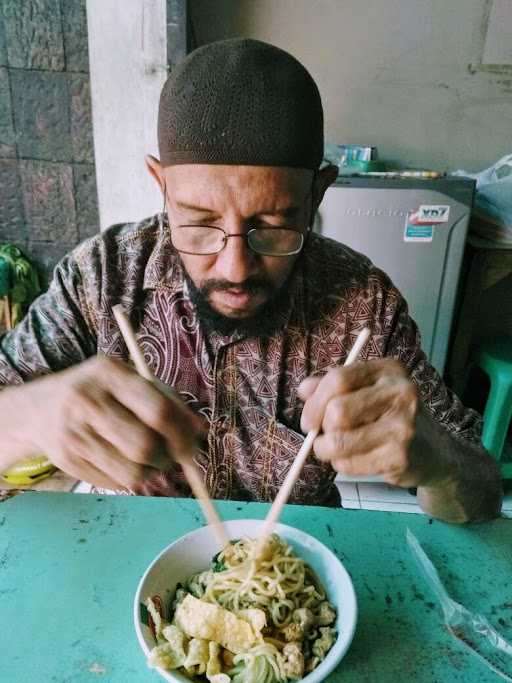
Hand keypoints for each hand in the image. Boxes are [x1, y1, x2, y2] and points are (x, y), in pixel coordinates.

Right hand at [20, 356, 203, 489]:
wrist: (38, 409)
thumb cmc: (98, 391)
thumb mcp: (128, 380)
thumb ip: (166, 400)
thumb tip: (200, 431)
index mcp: (108, 374)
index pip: (157, 410)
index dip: (182, 432)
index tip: (193, 441)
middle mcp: (88, 402)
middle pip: (145, 446)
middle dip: (168, 456)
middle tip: (171, 454)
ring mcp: (74, 434)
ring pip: (133, 472)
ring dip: (152, 471)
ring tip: (150, 458)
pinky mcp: (67, 461)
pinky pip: (116, 483)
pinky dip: (131, 479)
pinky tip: (126, 462)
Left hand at [298, 359, 431, 487]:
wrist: (433, 452)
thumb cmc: (389, 417)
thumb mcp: (365, 392)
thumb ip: (332, 387)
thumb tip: (303, 389)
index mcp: (389, 370)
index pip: (339, 379)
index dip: (315, 402)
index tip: (308, 420)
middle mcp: (401, 393)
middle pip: (337, 412)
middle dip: (322, 429)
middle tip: (325, 437)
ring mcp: (403, 426)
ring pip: (338, 441)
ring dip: (327, 450)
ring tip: (339, 450)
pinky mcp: (400, 457)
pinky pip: (349, 464)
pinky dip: (343, 465)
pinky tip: (358, 460)